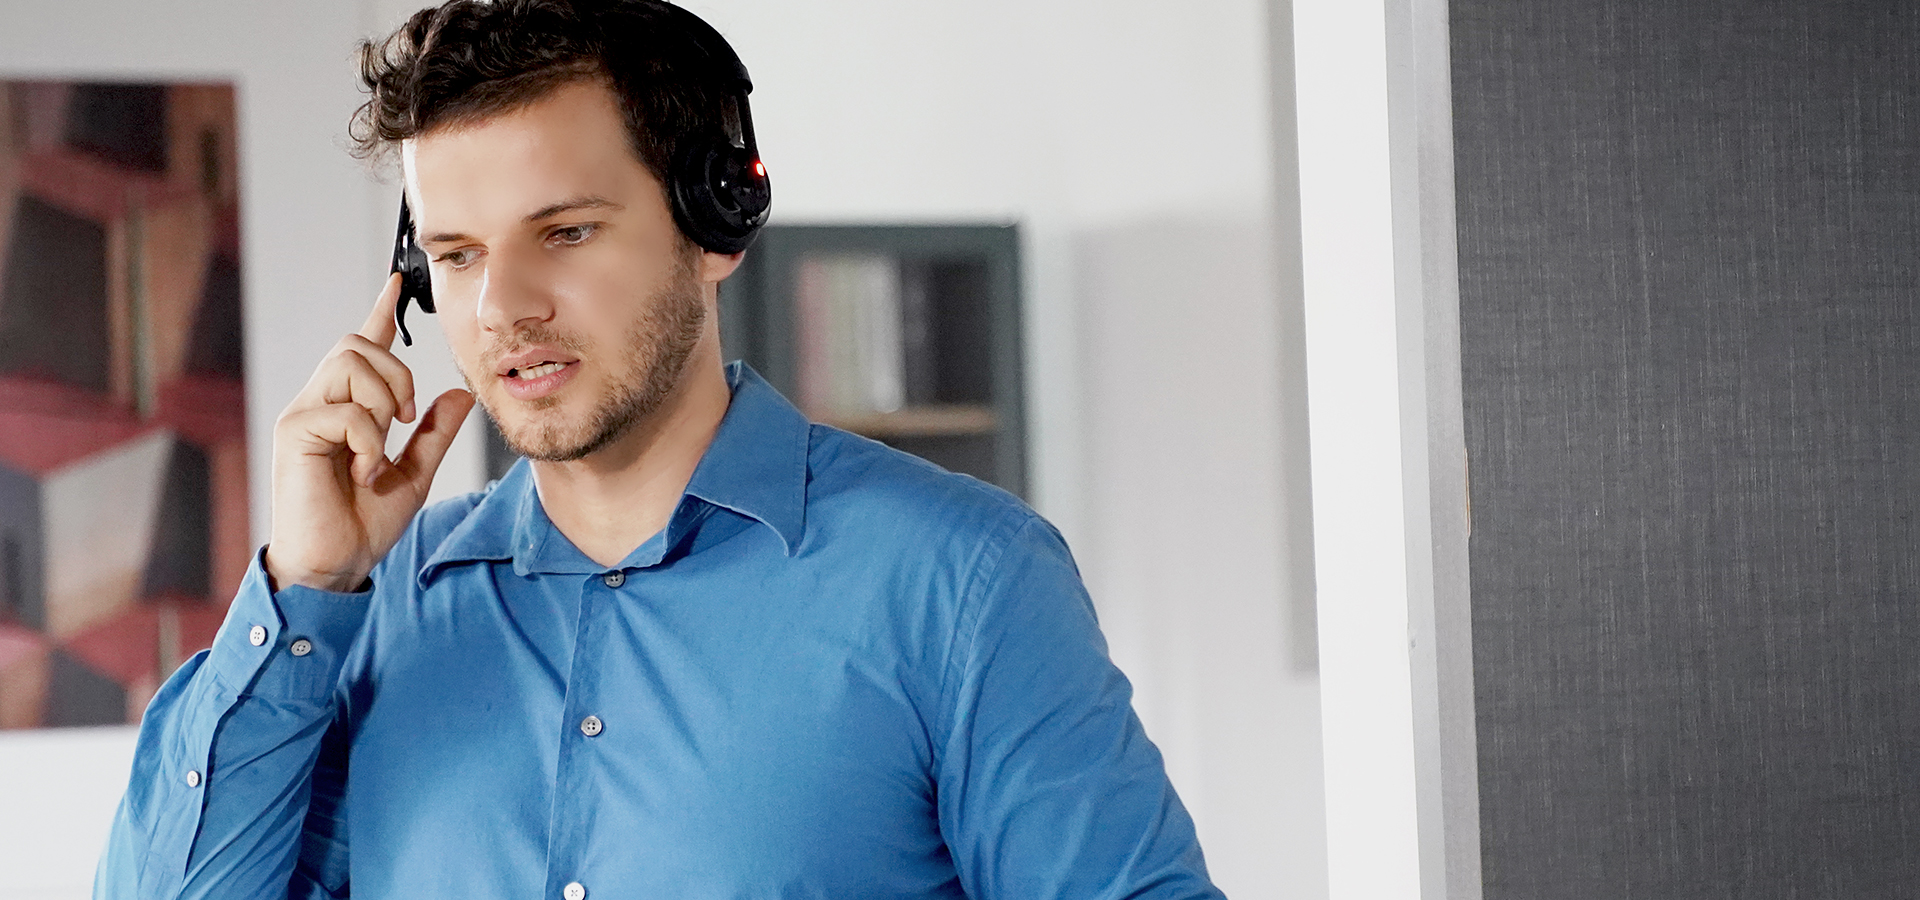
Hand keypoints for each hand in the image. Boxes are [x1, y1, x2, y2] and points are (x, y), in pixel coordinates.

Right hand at [264, 273, 475, 591]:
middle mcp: (320, 402)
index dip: (380, 313)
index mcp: (348, 408)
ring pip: (350, 362)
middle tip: (406, 420)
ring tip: (381, 446)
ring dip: (383, 400)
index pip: (363, 347)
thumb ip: (434, 435)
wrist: (334, 565)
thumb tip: (460, 396)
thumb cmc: (362, 524)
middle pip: (358, 343)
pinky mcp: (294, 432)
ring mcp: (303, 414)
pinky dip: (369, 441)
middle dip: (398, 373)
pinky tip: (366, 472)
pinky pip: (346, 410)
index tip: (396, 283)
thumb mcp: (414, 476)